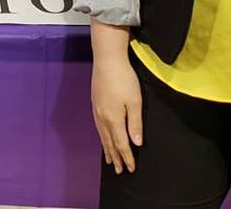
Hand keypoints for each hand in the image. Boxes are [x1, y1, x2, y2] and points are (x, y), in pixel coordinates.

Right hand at [92, 53, 142, 173]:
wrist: (107, 59)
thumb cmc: (124, 79)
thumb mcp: (135, 101)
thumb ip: (135, 123)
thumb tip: (136, 142)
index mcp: (114, 119)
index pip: (122, 144)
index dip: (127, 157)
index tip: (131, 169)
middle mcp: (103, 117)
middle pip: (110, 142)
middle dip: (116, 157)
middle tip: (120, 170)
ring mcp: (97, 110)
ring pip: (102, 135)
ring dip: (107, 149)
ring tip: (110, 159)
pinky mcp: (95, 102)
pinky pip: (98, 127)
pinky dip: (101, 137)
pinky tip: (103, 136)